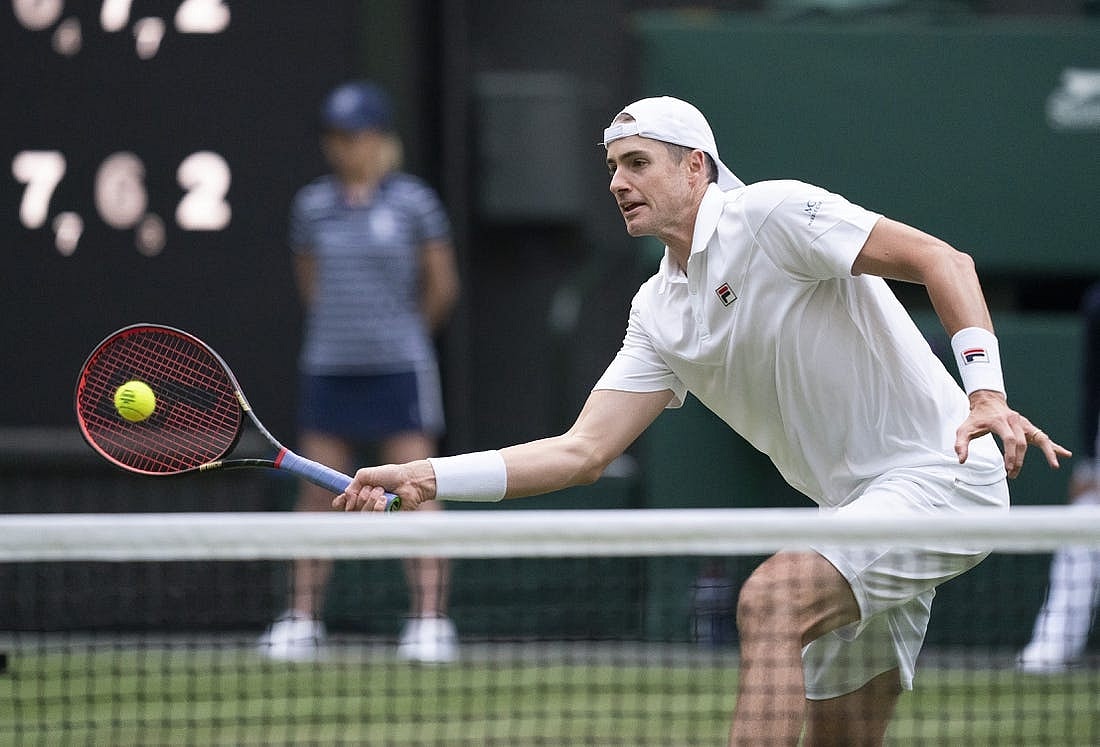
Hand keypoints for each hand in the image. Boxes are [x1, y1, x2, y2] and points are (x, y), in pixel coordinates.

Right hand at [332, 460, 435, 511]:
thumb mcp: (365, 475)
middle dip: (360, 497)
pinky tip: (385, 500)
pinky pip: (374, 519)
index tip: (342, 499)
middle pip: (351, 510)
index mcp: (361, 494)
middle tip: (372, 488)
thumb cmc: (391, 475)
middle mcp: (367, 505)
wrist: (409, 480)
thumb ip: (351, 486)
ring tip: (382, 492)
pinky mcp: (385, 520)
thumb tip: (346, 501)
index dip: (340, 503)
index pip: (344, 505)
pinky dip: (378, 507)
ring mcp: (376, 514)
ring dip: (370, 500)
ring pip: (362, 514)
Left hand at [954, 390, 1070, 477]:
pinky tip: (1064, 454)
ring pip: (1038, 438)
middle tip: (1012, 474)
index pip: (1010, 439)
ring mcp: (1024, 423)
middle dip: (1018, 460)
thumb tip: (962, 460)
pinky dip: (1053, 446)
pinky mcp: (1028, 427)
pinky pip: (1042, 437)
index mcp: (1000, 421)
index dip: (1010, 454)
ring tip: (1055, 465)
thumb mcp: (964, 429)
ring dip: (1046, 453)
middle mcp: (1015, 420)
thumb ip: (961, 444)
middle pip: (1023, 442)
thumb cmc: (975, 418)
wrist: (988, 401)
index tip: (1008, 469)